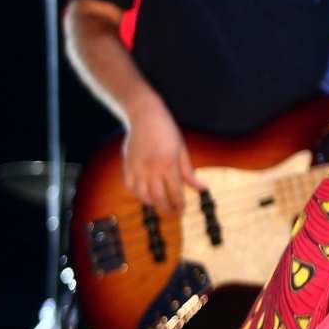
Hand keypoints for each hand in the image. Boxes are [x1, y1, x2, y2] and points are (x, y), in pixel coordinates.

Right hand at [122, 96, 203, 214]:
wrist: (145, 115)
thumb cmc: (167, 131)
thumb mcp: (182, 149)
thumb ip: (189, 172)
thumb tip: (201, 188)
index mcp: (168, 164)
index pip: (175, 192)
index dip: (179, 204)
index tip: (182, 210)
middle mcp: (152, 168)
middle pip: (158, 198)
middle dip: (166, 209)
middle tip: (172, 213)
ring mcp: (137, 168)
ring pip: (143, 195)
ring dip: (152, 204)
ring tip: (160, 204)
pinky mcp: (127, 165)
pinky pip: (130, 187)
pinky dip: (137, 194)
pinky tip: (145, 193)